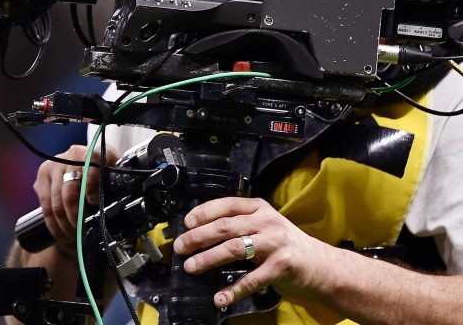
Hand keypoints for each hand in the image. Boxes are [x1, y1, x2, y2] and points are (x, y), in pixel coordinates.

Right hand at [33, 144, 120, 249]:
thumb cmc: (104, 183)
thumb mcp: (114, 184)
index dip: (92, 182)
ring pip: (57, 201)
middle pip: (70, 188)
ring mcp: (55, 163)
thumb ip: (116, 192)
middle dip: (77, 216)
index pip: (92, 160)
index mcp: (96, 152)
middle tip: (84, 231)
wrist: (84, 174)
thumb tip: (119, 214)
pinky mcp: (43, 174)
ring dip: (65, 224)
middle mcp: (73, 153)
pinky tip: (61, 233)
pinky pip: (45, 204)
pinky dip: (53, 224)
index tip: (95, 202)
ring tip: (74, 236)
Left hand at [172, 197, 338, 309]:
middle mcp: (267, 222)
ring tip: (191, 267)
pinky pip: (251, 280)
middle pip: (225, 227)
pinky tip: (219, 297)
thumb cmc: (286, 244)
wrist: (322, 265)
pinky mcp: (281, 267)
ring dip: (209, 259)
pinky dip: (233, 290)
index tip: (186, 223)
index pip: (226, 204)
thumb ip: (240, 223)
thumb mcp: (265, 224)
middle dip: (198, 237)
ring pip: (234, 249)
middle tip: (180, 247)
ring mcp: (275, 244)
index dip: (203, 212)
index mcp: (259, 208)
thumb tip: (201, 231)